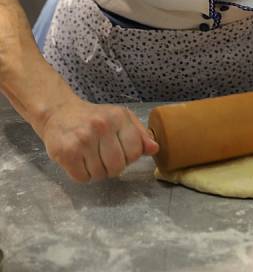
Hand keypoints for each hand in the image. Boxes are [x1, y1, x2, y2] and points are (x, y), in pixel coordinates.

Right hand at [36, 96, 158, 181]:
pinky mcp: (67, 152)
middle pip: (118, 166)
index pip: (136, 151)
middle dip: (112, 167)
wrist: (59, 112)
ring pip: (100, 175)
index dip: (129, 157)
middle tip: (103, 157)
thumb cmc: (93, 117)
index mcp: (118, 117)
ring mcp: (83, 140)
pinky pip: (83, 178)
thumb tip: (154, 149)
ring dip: (96, 171)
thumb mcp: (119, 117)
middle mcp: (101, 126)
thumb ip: (139, 133)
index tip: (120, 151)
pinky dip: (82, 175)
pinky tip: (79, 160)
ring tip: (90, 156)